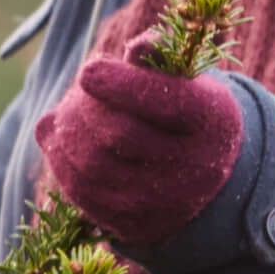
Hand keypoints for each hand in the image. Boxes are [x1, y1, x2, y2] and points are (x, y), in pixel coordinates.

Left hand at [34, 54, 243, 249]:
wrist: (201, 174)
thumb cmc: (183, 110)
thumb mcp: (182, 79)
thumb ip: (159, 58)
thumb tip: (139, 47)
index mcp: (213, 120)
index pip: (163, 100)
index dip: (119, 84)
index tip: (88, 71)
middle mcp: (197, 167)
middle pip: (119, 134)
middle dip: (85, 109)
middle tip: (77, 93)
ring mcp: (166, 203)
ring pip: (94, 166)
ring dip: (67, 134)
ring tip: (67, 115)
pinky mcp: (135, 226)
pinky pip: (83, 194)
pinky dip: (62, 163)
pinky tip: (61, 142)